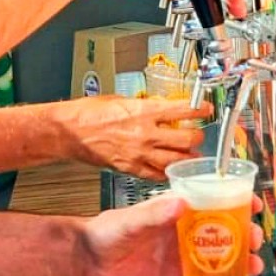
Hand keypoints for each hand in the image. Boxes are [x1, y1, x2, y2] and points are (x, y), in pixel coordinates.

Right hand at [60, 96, 211, 179]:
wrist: (69, 131)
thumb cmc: (89, 113)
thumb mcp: (121, 100)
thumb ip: (143, 106)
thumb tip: (159, 108)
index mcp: (144, 111)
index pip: (182, 110)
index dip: (199, 110)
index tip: (206, 109)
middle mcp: (145, 133)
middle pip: (185, 139)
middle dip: (197, 137)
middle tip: (199, 135)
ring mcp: (138, 153)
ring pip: (175, 161)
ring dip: (187, 158)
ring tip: (192, 156)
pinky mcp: (130, 168)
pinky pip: (156, 175)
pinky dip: (167, 174)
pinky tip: (172, 171)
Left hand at [79, 193, 263, 275]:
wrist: (89, 258)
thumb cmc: (109, 230)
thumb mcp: (132, 219)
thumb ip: (155, 212)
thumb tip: (181, 202)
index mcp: (176, 209)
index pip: (212, 200)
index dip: (235, 200)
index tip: (253, 202)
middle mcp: (183, 230)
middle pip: (222, 230)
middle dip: (243, 233)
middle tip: (255, 239)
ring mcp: (180, 254)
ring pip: (217, 257)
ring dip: (238, 260)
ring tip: (254, 267)